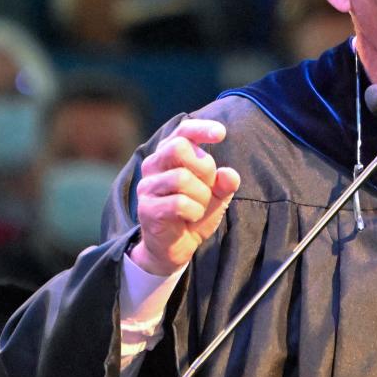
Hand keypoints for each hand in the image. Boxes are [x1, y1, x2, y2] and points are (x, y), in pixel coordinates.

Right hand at [132, 119, 240, 275]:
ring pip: (181, 177)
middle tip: (207, 186)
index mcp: (170, 155)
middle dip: (203, 167)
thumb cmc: (194, 213)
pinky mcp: (147, 209)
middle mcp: (154, 165)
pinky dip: (194, 210)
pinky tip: (191, 217)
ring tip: (199, 206)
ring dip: (201, 194)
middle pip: (179, 147)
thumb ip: (224, 183)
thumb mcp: (216, 196)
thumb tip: (230, 174)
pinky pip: (178, 203)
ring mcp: (147, 187)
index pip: (182, 131)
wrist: (174, 248)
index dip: (201, 128)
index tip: (221, 133)